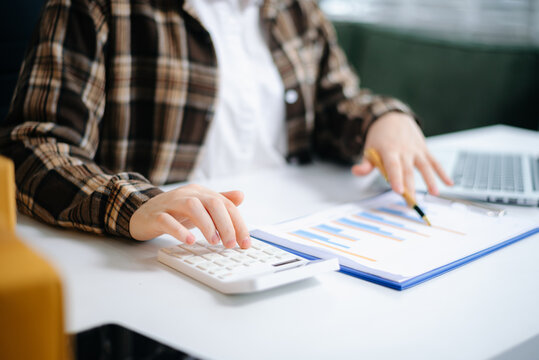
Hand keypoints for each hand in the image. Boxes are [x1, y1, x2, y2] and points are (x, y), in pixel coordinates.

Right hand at [129, 184, 250, 248]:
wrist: (142, 213)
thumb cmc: (175, 212)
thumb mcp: (199, 207)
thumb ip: (219, 202)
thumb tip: (241, 196)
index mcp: (200, 192)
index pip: (225, 204)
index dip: (237, 223)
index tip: (244, 243)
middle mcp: (187, 194)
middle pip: (212, 203)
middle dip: (226, 224)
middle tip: (231, 244)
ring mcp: (170, 203)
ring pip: (192, 207)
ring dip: (207, 225)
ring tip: (214, 242)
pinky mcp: (155, 216)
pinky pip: (167, 220)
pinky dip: (179, 230)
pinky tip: (189, 241)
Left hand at [352, 112, 452, 196]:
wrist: (393, 117)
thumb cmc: (380, 137)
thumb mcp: (369, 148)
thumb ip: (365, 163)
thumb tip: (356, 172)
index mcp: (389, 150)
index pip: (393, 166)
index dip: (396, 178)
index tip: (399, 190)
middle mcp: (404, 150)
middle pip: (408, 171)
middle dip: (411, 187)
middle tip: (412, 202)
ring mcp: (416, 150)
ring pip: (424, 166)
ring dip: (430, 180)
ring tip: (434, 193)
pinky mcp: (424, 150)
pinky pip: (435, 162)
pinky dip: (442, 172)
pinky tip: (449, 183)